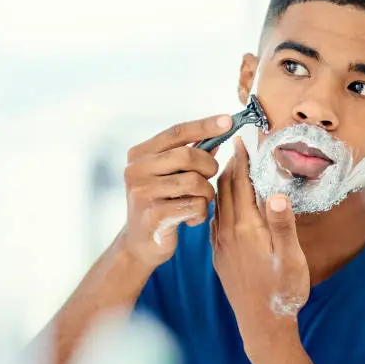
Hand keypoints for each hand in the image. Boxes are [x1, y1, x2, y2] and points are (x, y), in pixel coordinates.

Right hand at [121, 114, 232, 267]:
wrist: (140, 243)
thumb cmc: (160, 203)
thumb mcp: (169, 175)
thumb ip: (189, 154)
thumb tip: (218, 133)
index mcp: (139, 154)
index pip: (177, 132)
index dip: (205, 125)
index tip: (228, 120)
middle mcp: (136, 170)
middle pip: (189, 155)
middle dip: (209, 167)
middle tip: (209, 178)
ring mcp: (142, 193)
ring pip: (195, 182)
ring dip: (207, 193)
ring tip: (200, 201)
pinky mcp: (153, 216)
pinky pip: (195, 206)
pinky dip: (200, 213)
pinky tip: (191, 219)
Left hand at [210, 137, 309, 345]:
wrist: (262, 324)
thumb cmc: (282, 291)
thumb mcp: (291, 258)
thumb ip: (283, 225)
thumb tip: (277, 193)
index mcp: (246, 228)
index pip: (239, 184)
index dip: (240, 160)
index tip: (240, 140)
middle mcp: (228, 233)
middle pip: (224, 190)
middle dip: (229, 165)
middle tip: (232, 146)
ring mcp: (221, 245)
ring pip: (218, 204)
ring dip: (222, 183)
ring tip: (228, 168)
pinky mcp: (219, 255)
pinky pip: (215, 221)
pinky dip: (219, 203)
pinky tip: (223, 204)